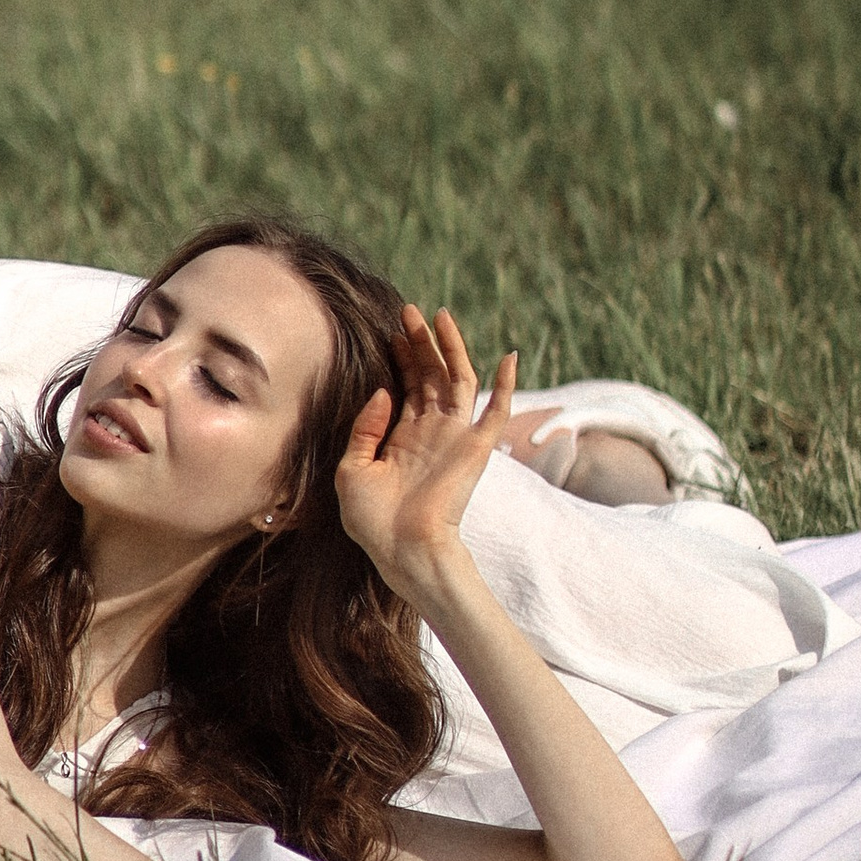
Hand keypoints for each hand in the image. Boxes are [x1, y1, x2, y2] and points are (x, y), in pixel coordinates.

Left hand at [335, 303, 517, 595]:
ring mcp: (455, 437)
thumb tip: (384, 389)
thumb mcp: (351, 468)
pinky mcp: (476, 447)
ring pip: (457, 381)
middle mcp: (431, 433)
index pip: (406, 387)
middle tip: (408, 310)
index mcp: (402, 438)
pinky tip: (509, 357)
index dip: (399, 358)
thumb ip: (364, 427)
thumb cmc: (373, 520)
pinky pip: (496, 411)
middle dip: (420, 342)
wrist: (402, 550)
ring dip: (451, 348)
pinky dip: (506, 385)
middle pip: (430, 375)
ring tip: (438, 316)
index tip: (389, 331)